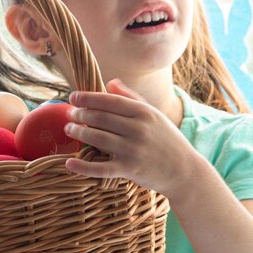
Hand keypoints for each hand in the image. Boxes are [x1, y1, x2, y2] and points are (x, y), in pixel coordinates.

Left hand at [64, 79, 195, 194]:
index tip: (73, 97)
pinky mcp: (130, 169)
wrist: (184, 170)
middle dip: (80, 115)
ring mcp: (134, 150)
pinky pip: (101, 168)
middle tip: (69, 114)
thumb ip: (131, 97)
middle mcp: (139, 129)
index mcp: (144, 112)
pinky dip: (83, 166)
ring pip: (98, 139)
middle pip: (101, 118)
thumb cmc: (166, 139)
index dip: (88, 98)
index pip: (110, 101)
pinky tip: (69, 163)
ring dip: (79, 133)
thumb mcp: (153, 114)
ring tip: (69, 129)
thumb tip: (110, 82)